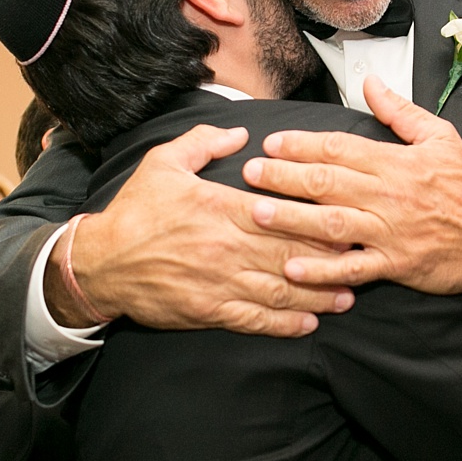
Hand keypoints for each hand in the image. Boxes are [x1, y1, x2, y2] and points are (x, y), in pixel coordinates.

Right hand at [48, 124, 354, 336]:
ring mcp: (219, 282)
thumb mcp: (163, 162)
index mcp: (220, 208)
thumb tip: (240, 135)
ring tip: (347, 297)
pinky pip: (254, 320)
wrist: (100, 264)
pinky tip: (308, 325)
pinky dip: (285, 324)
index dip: (318, 219)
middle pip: (290, 253)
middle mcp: (226, 247)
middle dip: (329, 258)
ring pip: (279, 290)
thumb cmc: (134, 212)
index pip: (281, 214)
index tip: (347, 219)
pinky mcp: (209, 311)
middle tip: (361, 260)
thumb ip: (203, 142)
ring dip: (317, 296)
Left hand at [241, 76, 461, 294]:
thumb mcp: (441, 137)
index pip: (340, 148)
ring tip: (258, 213)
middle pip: (327, 182)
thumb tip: (371, 83)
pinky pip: (354, 268)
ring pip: (333, 223)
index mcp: (395, 162)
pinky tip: (293, 269)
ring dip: (293, 218)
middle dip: (284, 176)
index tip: (271, 142)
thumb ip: (400, 112)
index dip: (302, 144)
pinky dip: (324, 271)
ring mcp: (390, 231)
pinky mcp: (396, 264)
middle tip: (250, 173)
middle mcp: (388, 195)